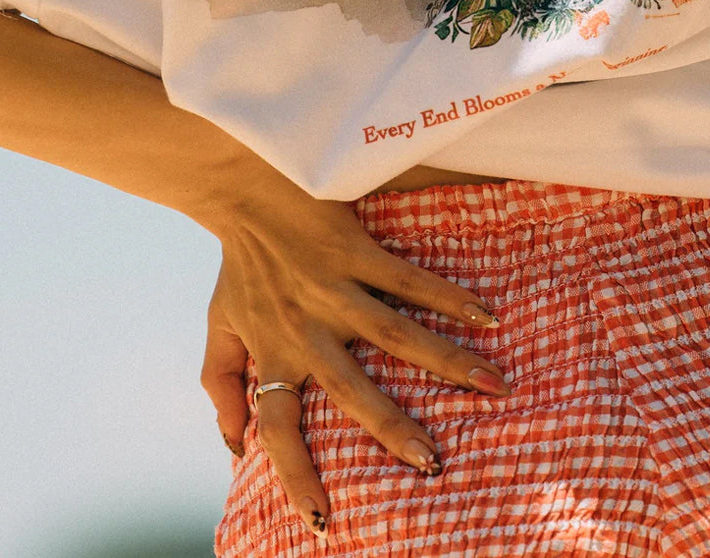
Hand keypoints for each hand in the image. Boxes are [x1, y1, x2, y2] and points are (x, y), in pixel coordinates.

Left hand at [198, 189, 508, 537]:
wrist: (243, 186)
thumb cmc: (238, 262)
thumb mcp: (218, 328)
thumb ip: (220, 387)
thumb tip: (232, 448)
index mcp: (273, 352)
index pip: (277, 430)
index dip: (296, 477)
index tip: (324, 523)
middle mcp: (305, 328)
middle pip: (351, 392)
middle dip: (395, 431)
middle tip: (434, 464)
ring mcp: (333, 288)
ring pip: (395, 335)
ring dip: (446, 361)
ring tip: (492, 385)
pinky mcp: (354, 250)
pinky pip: (407, 279)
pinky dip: (447, 297)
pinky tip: (484, 315)